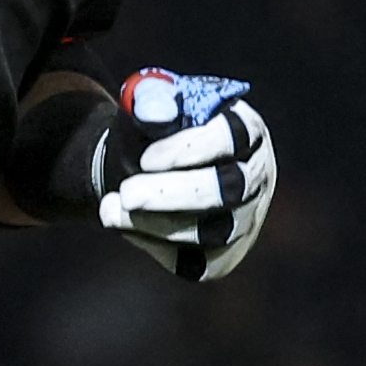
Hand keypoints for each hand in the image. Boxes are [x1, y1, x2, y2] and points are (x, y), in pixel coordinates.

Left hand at [93, 69, 276, 282]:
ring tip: (109, 208)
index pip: (231, 137)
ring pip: (213, 233)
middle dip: (173, 194)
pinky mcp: (224, 256)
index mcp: (245, 130)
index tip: (146, 158)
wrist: (139, 170)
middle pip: (230, 190)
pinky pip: (197, 264)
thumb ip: (148, 100)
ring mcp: (245, 219)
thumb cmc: (151, 134)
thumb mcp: (147, 107)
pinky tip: (125, 225)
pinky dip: (157, 247)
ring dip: (156, 223)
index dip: (189, 149)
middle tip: (127, 193)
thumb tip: (152, 109)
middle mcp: (256, 176)